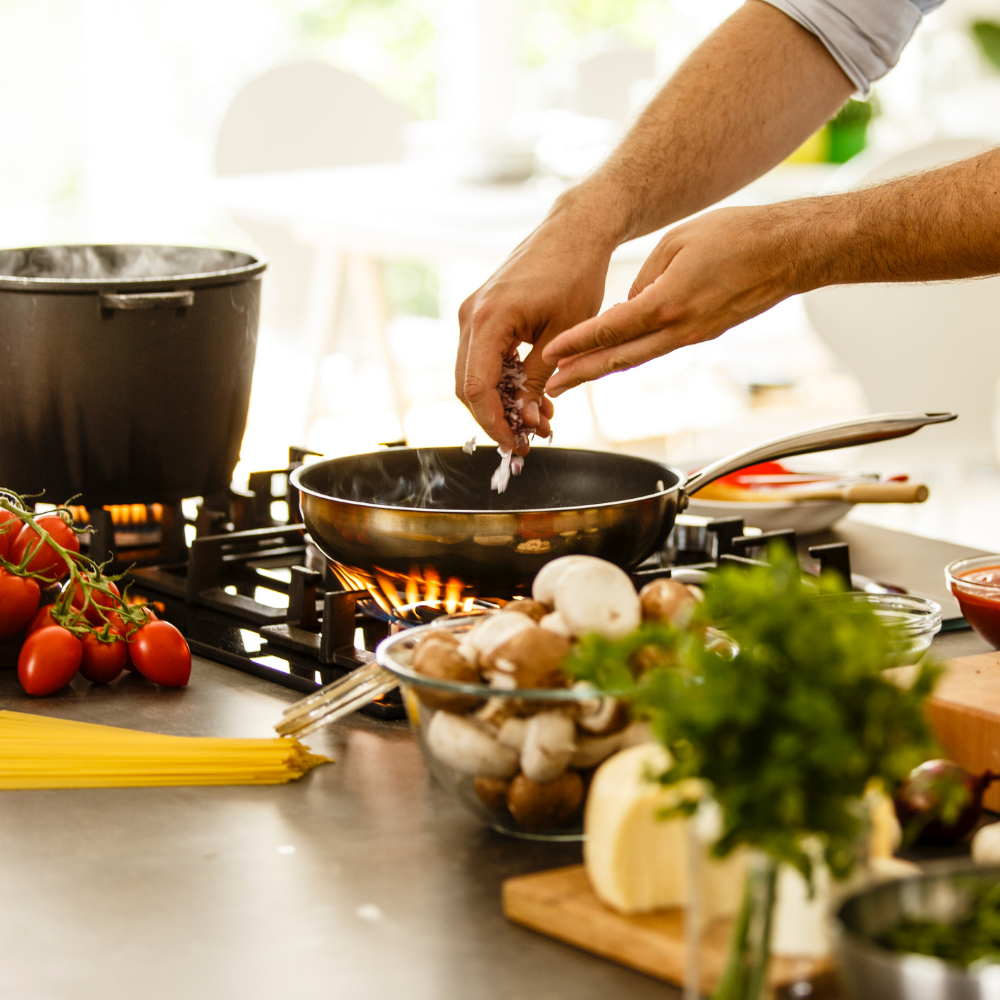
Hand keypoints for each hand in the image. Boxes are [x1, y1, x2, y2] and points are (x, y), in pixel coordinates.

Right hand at [455, 197, 615, 453]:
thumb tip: (527, 421)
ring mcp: (473, 313)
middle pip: (467, 386)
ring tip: (538, 420)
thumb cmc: (576, 274)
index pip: (476, 387)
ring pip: (473, 375)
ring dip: (500, 402)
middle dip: (495, 418)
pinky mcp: (482, 313)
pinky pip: (483, 358)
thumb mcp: (564, 336)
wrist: (575, 230)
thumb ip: (539, 380)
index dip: (493, 423)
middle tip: (527, 440)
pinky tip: (531, 395)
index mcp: (488, 318)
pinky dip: (503, 382)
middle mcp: (471, 315)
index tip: (516, 444)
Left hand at [542, 204, 805, 395]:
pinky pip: (658, 348)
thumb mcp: (677, 242)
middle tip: (551, 387)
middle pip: (619, 358)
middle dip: (581, 374)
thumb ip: (644, 277)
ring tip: (572, 379)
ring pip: (638, 358)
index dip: (578, 343)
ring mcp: (693, 336)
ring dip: (602, 370)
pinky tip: (612, 356)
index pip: (612, 329)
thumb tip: (626, 306)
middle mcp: (680, 328)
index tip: (550, 355)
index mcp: (668, 302)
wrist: (789, 251)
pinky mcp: (703, 334)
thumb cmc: (738, 236)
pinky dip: (631, 354)